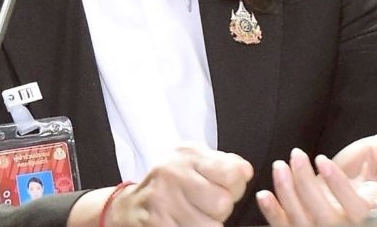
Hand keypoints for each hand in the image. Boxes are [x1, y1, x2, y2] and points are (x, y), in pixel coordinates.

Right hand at [107, 144, 253, 226]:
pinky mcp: (158, 224)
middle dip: (220, 210)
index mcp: (187, 155)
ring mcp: (163, 201)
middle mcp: (172, 175)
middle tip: (205, 205)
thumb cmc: (170, 182)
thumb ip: (223, 163)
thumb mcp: (193, 161)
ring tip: (194, 215)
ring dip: (208, 224)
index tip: (224, 187)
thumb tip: (245, 172)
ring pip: (212, 226)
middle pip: (223, 203)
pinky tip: (184, 222)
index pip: (233, 174)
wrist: (131, 205)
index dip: (236, 186)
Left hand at [256, 133, 376, 225]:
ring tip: (279, 166)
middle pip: (326, 217)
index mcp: (370, 215)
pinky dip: (272, 214)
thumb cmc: (363, 178)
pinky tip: (263, 194)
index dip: (339, 186)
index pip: (359, 210)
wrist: (347, 197)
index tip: (322, 159)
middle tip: (296, 155)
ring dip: (287, 194)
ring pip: (302, 223)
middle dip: (307, 184)